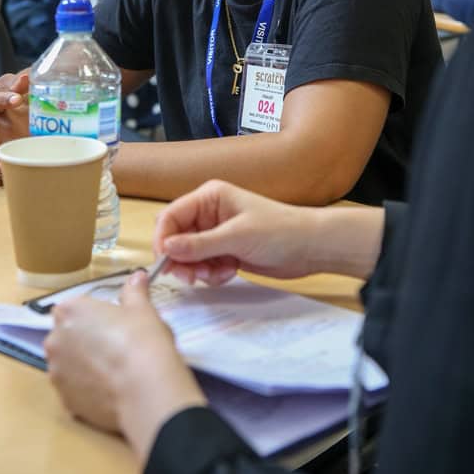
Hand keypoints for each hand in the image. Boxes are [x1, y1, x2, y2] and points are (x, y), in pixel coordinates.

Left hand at [45, 271, 205, 465]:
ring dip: (84, 365)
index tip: (113, 323)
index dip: (94, 315)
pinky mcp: (64, 401)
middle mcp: (55, 340)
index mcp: (70, 311)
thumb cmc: (141, 339)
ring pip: (69, 364)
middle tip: (115, 345)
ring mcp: (56, 373)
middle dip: (84, 339)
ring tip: (114, 371)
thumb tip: (137, 275)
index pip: (74, 308)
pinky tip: (111, 389)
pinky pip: (74, 388)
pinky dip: (87, 388)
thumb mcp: (142, 309)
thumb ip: (134, 291)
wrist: (143, 389)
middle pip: (67, 336)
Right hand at [154, 180, 320, 285]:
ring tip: (219, 272)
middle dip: (182, 259)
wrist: (310, 247)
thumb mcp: (237, 237)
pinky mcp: (224, 251)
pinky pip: (203, 265)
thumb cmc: (280, 231)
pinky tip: (230, 271)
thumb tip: (167, 248)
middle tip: (192, 276)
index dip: (163, 238)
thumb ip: (200, 244)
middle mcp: (209, 213)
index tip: (164, 262)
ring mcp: (217, 233)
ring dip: (199, 269)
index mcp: (210, 197)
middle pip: (176, 237)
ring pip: (188, 255)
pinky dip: (211, 273)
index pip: (171, 215)